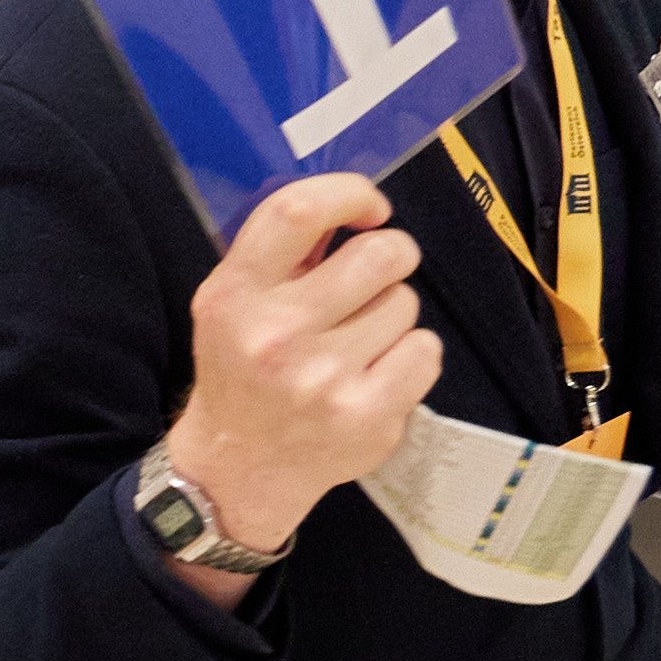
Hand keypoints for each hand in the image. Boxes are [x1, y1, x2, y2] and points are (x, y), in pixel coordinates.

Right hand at [165, 175, 440, 563]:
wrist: (240, 467)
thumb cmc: (243, 372)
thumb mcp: (235, 304)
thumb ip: (286, 253)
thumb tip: (352, 205)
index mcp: (234, 295)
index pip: (299, 211)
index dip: (350, 194)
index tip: (369, 208)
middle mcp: (275, 335)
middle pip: (379, 255)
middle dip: (390, 257)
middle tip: (376, 279)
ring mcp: (324, 380)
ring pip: (405, 304)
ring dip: (391, 315)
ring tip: (358, 342)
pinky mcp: (368, 416)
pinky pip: (426, 350)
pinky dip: (410, 356)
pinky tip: (377, 373)